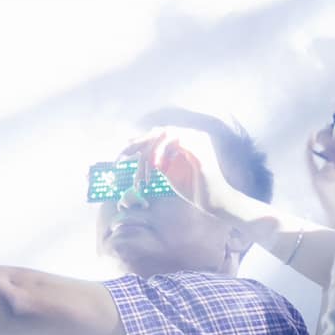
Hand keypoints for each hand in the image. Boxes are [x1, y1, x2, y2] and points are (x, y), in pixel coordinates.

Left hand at [120, 128, 272, 237]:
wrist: (214, 203)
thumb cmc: (194, 189)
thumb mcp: (169, 172)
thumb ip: (157, 160)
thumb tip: (139, 153)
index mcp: (184, 139)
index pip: (156, 134)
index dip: (137, 142)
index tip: (120, 156)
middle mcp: (191, 135)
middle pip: (157, 131)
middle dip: (137, 144)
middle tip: (121, 159)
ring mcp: (197, 140)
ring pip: (163, 134)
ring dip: (149, 153)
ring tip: (144, 176)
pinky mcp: (199, 149)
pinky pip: (175, 141)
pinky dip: (161, 153)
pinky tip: (156, 169)